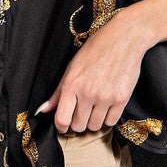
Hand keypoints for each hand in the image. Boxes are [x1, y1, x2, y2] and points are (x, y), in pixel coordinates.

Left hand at [34, 10, 152, 132]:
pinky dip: (108, 117)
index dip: (61, 127)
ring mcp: (105, 97)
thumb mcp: (72, 67)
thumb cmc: (95, 50)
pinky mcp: (122, 99)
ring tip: (95, 107)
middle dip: (78, 122)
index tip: (64, 126)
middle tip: (82, 112)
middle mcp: (88, 93)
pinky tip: (107, 105)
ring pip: (95, 126)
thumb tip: (43, 110)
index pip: (62, 119)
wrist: (123, 39)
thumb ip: (57, 92)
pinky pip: (111, 122)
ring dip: (93, 120)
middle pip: (78, 126)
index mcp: (72, 84)